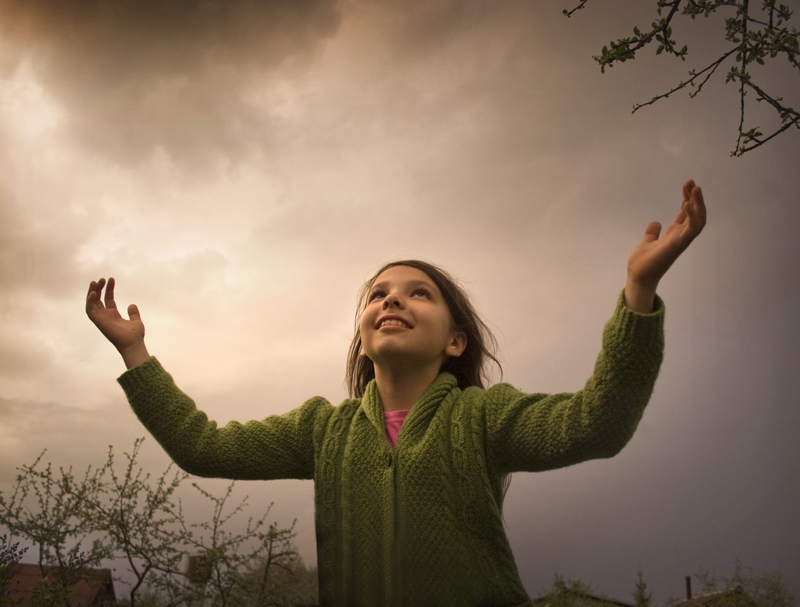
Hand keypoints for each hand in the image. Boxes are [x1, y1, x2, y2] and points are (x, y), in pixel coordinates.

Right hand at [86, 277, 149, 367]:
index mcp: (113, 315)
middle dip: (99, 288)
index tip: (111, 279)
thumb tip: (131, 304)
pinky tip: (94, 293)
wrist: (133, 344)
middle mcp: (105, 317)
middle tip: (102, 279)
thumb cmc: (135, 336)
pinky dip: (90, 301)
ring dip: (92, 292)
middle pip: (98, 300)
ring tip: (95, 282)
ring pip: (92, 303)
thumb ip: (133, 313)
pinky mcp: (98, 322)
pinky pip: (90, 311)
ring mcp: (101, 319)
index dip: (109, 289)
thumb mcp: (136, 321)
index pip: (108, 299)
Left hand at [625, 179, 706, 312]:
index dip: (688, 200)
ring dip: (698, 204)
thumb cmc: (643, 264)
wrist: (638, 277)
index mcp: (674, 235)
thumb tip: (655, 223)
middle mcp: (680, 237)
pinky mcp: (678, 245)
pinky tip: (687, 203)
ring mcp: (681, 241)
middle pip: (695, 215)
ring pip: (698, 220)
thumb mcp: (647, 242)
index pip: (686, 214)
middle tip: (692, 182)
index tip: (687, 186)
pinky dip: (692, 216)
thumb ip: (652, 233)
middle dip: (695, 198)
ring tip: (695, 188)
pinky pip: (691, 229)